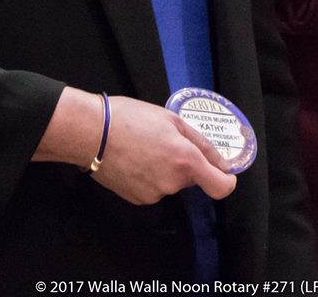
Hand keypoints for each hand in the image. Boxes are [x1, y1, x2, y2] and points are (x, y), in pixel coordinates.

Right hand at [32, 88, 236, 204]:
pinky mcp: (138, 199)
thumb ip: (200, 142)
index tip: (222, 171)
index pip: (220, 187)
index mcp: (185, 160)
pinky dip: (149, 176)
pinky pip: (154, 187)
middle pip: (191, 178)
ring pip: (171, 182)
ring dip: (165, 168)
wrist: (91, 133)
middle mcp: (173, 183)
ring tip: (144, 146)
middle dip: (185, 162)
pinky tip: (134, 159)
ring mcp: (154, 194)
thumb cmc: (131, 118)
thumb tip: (221, 162)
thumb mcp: (171, 119)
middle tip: (165, 139)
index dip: (226, 179)